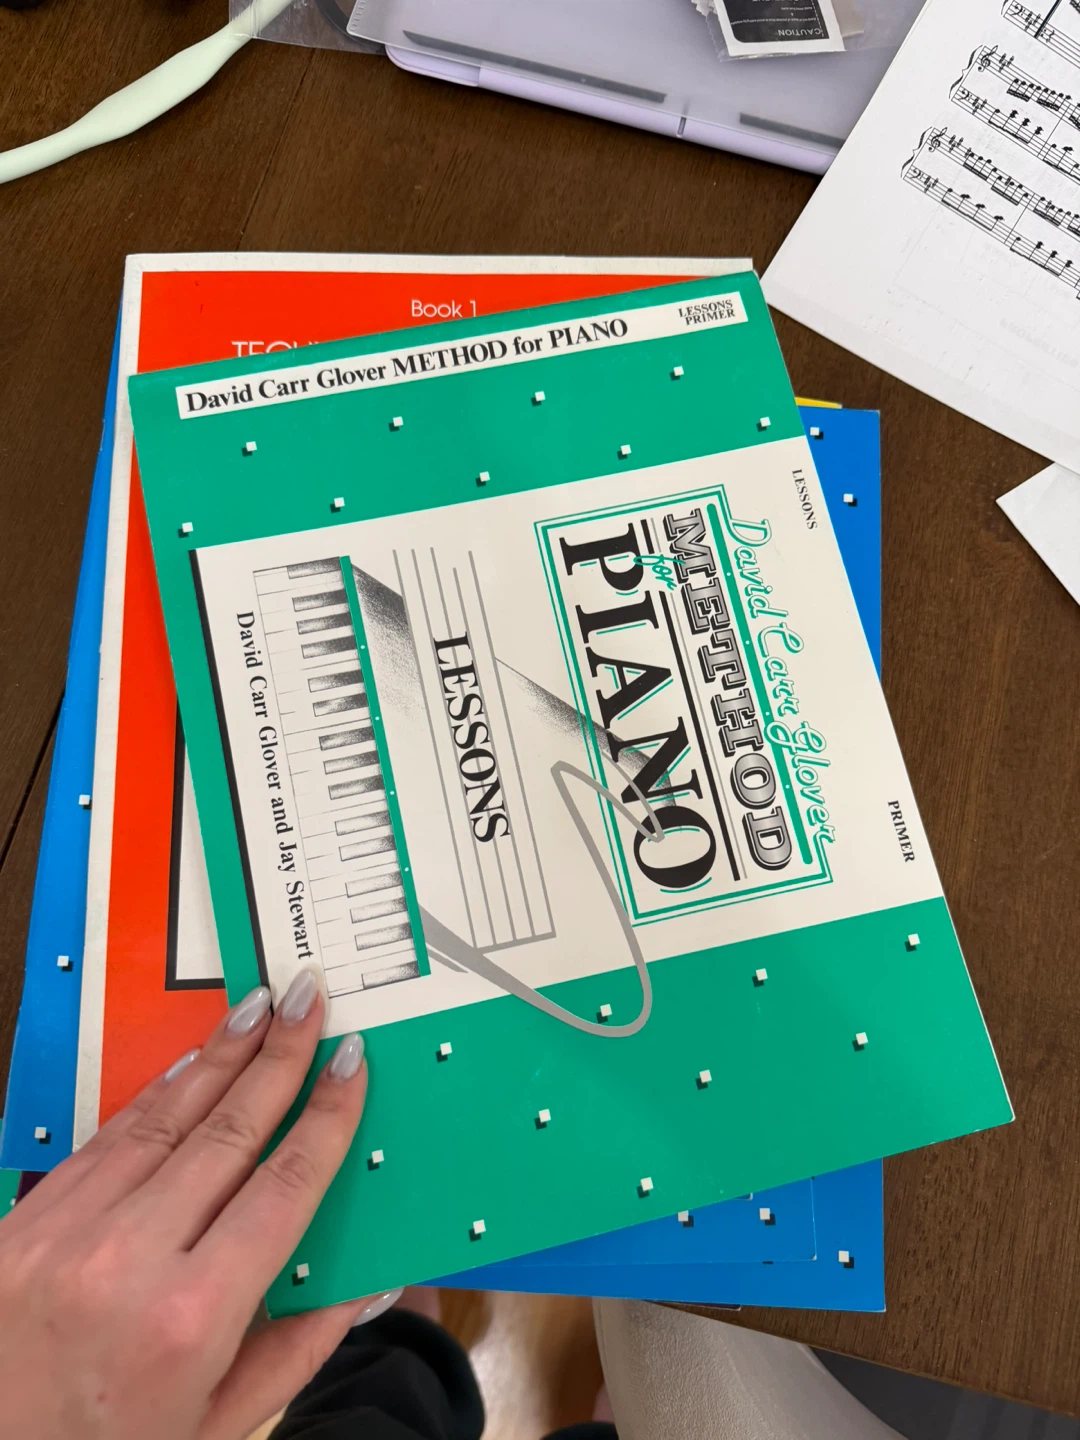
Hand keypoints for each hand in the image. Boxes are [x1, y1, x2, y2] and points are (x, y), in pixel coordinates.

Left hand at [1, 969, 374, 1439]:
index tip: (352, 1065)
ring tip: (260, 1007)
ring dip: (220, 1056)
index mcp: (190, 1319)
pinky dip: (155, 1095)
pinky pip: (104, 1141)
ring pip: (164, 1120)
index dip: (326, 1117)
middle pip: (228, 1133)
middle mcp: (128, 1262)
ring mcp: (66, 1235)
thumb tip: (370, 1283)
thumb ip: (299, 1349)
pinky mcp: (24, 1224)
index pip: (283, 1188)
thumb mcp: (217, 1425)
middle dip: (279, 1057)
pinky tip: (190, 1065)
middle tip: (311, 999)